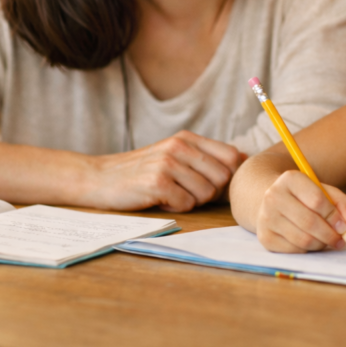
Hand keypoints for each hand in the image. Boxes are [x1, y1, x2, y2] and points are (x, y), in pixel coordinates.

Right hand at [83, 131, 246, 211]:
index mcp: (188, 138)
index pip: (232, 156)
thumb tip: (245, 160)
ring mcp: (168, 163)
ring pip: (206, 193)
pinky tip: (160, 199)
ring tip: (171, 193)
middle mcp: (180, 146)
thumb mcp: (175, 156)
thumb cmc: (142, 172)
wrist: (100, 178)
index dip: (229, 176)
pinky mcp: (157, 182)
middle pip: (223, 177)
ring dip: (191, 201)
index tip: (211, 184)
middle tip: (186, 191)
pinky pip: (187, 204)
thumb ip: (206, 158)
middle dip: (210, 192)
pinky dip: (176, 208)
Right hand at [255, 170, 345, 252]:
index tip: (344, 225)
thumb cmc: (304, 196)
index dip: (334, 216)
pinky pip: (294, 250)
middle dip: (330, 234)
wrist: (274, 201)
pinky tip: (313, 242)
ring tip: (329, 241)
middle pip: (309, 222)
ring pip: (303, 239)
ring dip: (322, 244)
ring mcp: (266, 218)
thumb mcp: (324, 191)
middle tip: (341, 240)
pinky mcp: (265, 237)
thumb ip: (342, 203)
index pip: (316, 200)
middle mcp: (273, 196)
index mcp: (290, 179)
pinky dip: (308, 250)